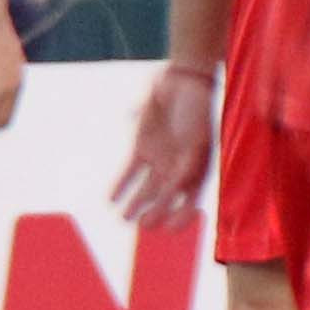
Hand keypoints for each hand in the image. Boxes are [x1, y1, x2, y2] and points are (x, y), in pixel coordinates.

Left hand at [114, 62, 215, 223]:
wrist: (182, 82)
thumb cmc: (197, 110)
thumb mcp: (196, 140)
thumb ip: (186, 165)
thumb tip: (176, 191)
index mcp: (198, 169)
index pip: (190, 202)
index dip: (181, 217)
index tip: (169, 228)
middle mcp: (178, 167)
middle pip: (165, 200)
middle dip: (155, 214)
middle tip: (143, 224)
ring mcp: (160, 158)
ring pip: (146, 190)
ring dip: (136, 204)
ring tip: (124, 218)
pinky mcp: (142, 148)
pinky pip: (130, 172)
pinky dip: (121, 186)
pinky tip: (111, 199)